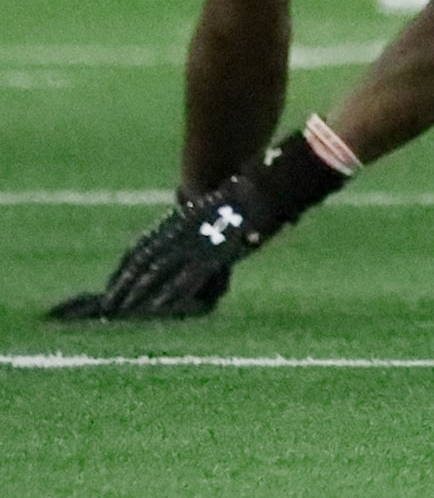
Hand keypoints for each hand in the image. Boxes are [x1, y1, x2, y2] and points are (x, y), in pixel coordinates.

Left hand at [46, 166, 300, 320]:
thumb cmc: (243, 197)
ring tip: (120, 311)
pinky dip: (170, 293)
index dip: (124, 268)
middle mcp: (178, 233)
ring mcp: (194, 243)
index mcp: (177, 223)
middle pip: (142, 261)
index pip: (141, 248)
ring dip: (137, 292)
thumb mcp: (213, 210)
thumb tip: (199, 238)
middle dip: (122, 285)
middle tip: (105, 306)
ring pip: (157, 271)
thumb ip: (200, 226)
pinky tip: (157, 307)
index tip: (110, 286)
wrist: (263, 187)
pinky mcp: (212, 254)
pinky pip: (186, 278)